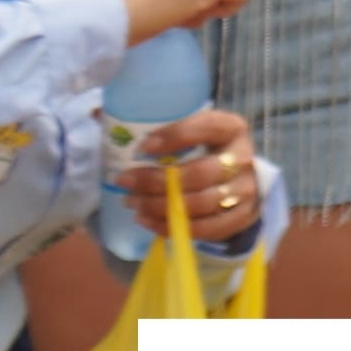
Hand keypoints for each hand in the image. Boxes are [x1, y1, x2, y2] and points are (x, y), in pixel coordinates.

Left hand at [118, 105, 260, 247]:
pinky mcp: (240, 218)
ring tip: (133, 202)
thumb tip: (105, 122)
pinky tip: (146, 220)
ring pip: (199, 203)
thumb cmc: (207, 151)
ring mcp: (245, 191)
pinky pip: (202, 228)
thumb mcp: (196, 132)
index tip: (142, 147)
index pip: (208, 127)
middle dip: (157, 180)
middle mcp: (243, 159)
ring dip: (159, 205)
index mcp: (232, 129)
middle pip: (201, 173)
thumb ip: (163, 129)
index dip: (175, 136)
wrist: (239, 181)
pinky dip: (169, 226)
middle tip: (126, 182)